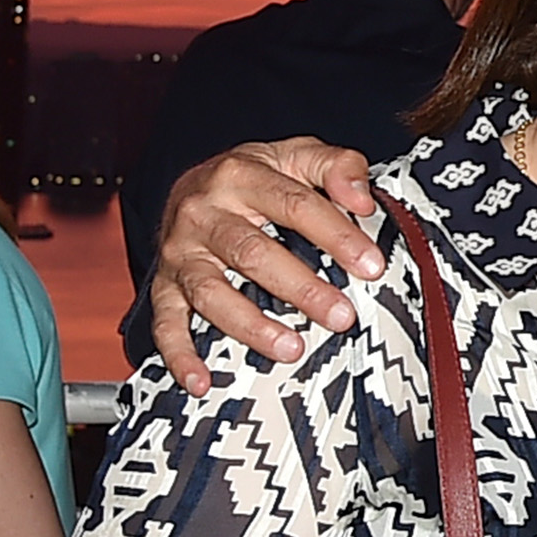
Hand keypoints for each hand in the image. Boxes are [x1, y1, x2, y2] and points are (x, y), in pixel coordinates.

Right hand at [150, 139, 385, 392]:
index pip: (295, 205)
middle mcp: (204, 212)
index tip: (372, 266)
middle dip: (301, 288)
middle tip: (342, 316)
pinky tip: (201, 381)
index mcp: (241, 175)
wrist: (191, 185)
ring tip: (292, 348)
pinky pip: (165, 323)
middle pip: (253, 253)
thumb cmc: (256, 177)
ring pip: (211, 291)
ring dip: (251, 325)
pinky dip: (180, 355)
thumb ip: (337, 167)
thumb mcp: (297, 155)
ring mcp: (181, 252)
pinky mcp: (165, 285)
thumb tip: (363, 199)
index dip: (337, 236)